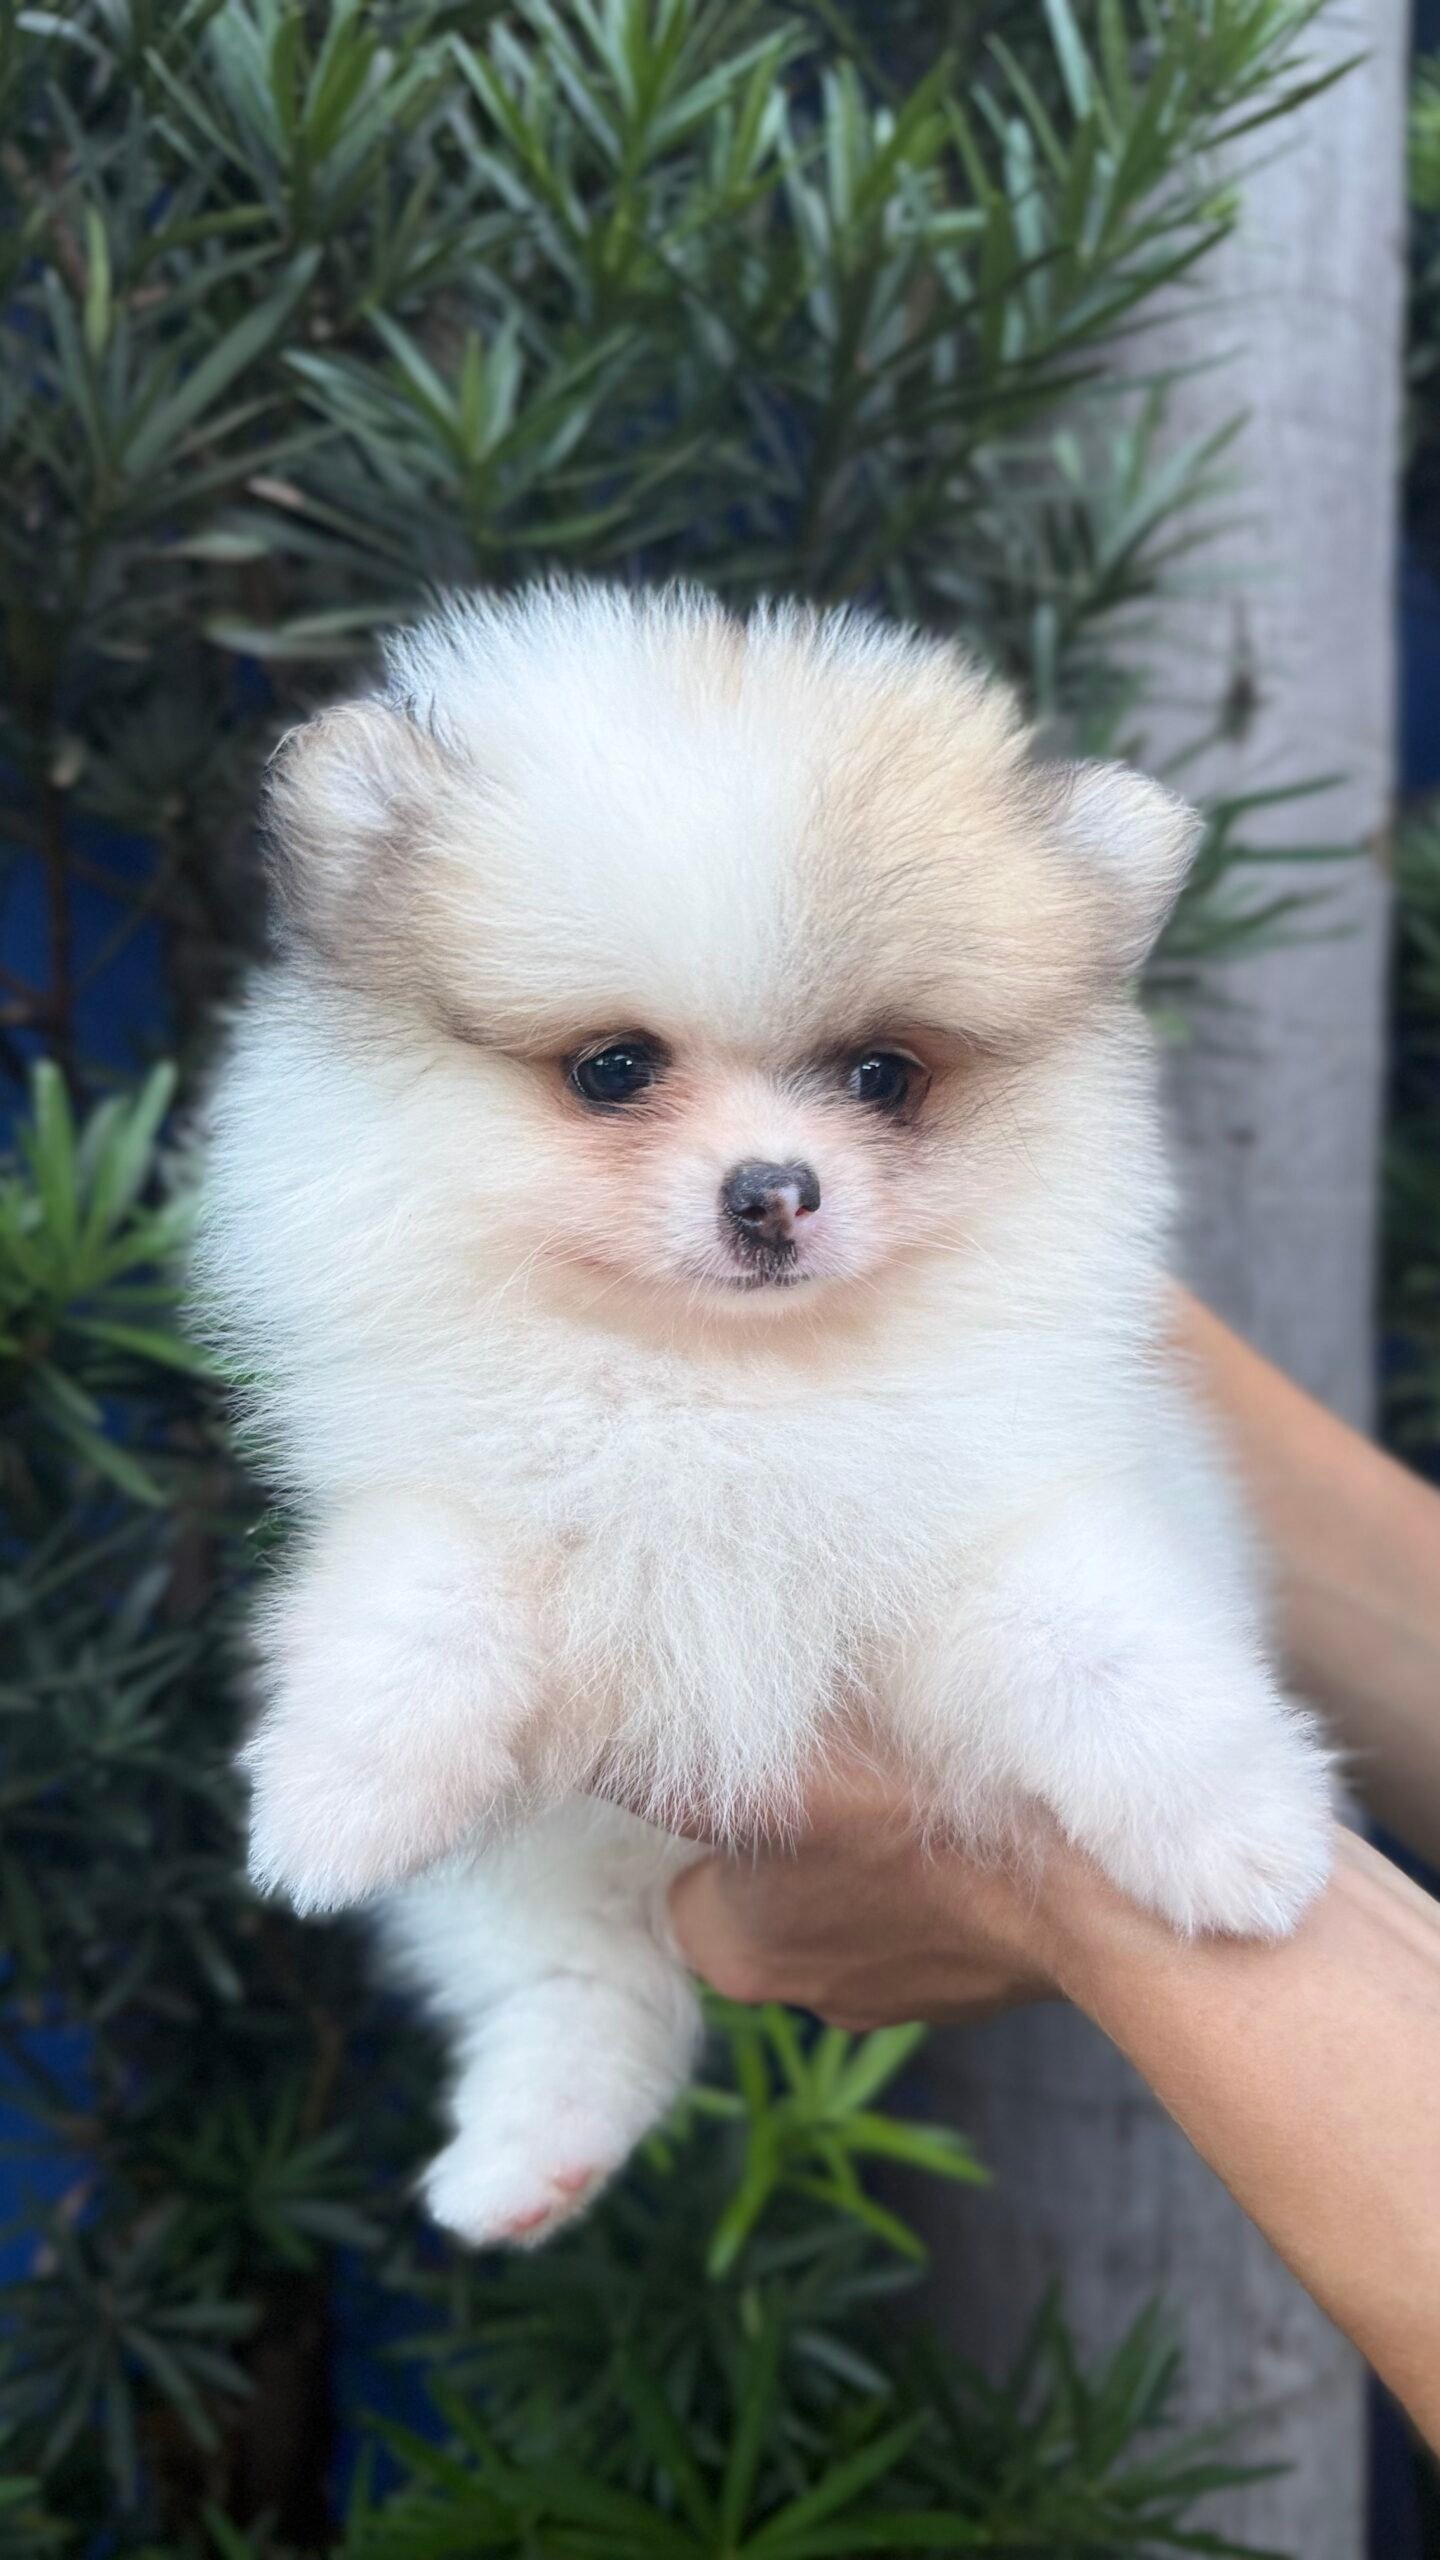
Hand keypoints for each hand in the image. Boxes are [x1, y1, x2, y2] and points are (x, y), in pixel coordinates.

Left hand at [667, 1757, 1065, 2028]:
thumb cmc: (917, 1817)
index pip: (683, 1870)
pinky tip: (958, 1827)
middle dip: (788, 1831)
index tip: (751, 1755)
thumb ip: (675, 1766)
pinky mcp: (962, 1990)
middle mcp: (795, 1990)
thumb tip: (583, 1738)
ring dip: (864, 1850)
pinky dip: (929, 1876)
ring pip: (846, 1902)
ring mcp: (885, 1997)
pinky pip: (920, 1917)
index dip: (712, 1805)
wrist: (1081, 1896)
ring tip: (904, 1783)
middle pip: (762, 1888)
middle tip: (833, 1757)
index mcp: (732, 1946)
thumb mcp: (778, 1771)